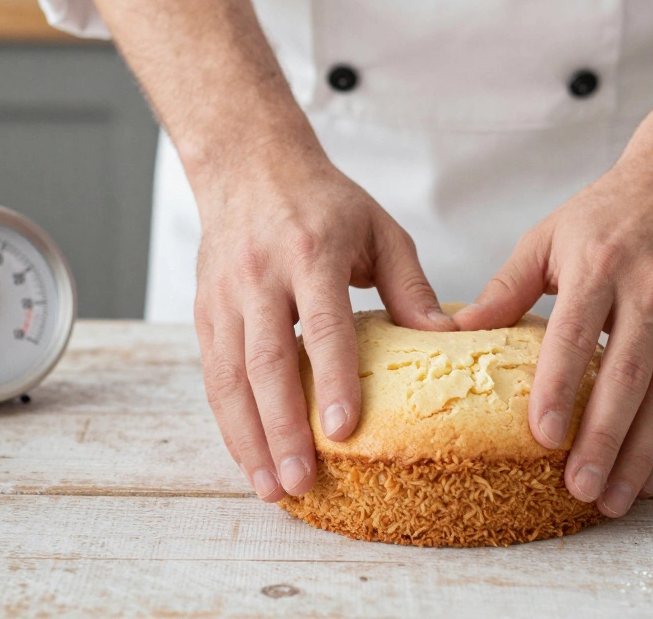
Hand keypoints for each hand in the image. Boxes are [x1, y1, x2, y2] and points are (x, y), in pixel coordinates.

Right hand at [193, 149, 454, 502]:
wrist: (248, 165)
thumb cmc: (323, 201)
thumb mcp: (379, 229)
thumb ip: (411, 287)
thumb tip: (447, 340)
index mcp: (310, 252)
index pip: (322, 324)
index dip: (333, 379)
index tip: (345, 429)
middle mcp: (260, 276)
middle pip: (267, 362)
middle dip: (282, 428)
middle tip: (301, 480)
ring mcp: (224, 296)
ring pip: (229, 377)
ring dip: (248, 438)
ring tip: (272, 487)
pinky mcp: (204, 311)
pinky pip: (213, 375)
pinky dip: (229, 421)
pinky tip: (248, 457)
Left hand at [453, 110, 652, 517]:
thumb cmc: (607, 213)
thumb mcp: (547, 237)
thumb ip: (506, 288)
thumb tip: (456, 330)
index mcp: (600, 265)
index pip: (575, 335)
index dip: (559, 388)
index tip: (542, 437)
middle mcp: (650, 290)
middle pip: (628, 377)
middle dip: (603, 439)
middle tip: (579, 489)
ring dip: (640, 454)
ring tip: (613, 499)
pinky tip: (649, 473)